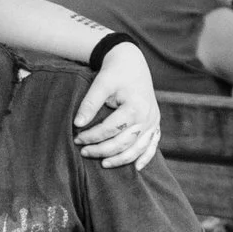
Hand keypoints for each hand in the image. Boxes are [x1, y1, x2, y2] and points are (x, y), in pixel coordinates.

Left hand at [73, 42, 162, 167]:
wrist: (132, 62)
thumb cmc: (115, 72)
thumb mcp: (101, 83)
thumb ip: (90, 104)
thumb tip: (77, 124)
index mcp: (135, 106)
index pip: (111, 129)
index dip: (92, 136)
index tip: (77, 138)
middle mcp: (147, 116)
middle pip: (124, 142)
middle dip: (102, 150)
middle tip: (83, 152)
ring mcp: (153, 122)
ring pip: (137, 148)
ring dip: (120, 159)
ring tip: (103, 164)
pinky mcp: (155, 124)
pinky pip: (152, 145)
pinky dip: (145, 158)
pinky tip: (136, 168)